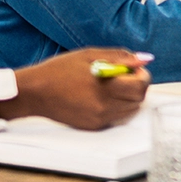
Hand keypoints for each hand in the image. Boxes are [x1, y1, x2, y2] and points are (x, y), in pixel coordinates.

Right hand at [2, 48, 149, 128]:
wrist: (35, 93)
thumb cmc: (59, 70)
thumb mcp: (90, 55)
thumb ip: (120, 57)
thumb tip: (145, 59)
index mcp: (104, 87)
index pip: (140, 86)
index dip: (142, 76)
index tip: (135, 69)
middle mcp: (104, 107)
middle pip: (138, 100)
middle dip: (136, 86)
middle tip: (124, 75)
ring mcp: (99, 119)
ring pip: (129, 110)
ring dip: (127, 97)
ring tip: (110, 85)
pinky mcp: (93, 126)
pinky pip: (115, 117)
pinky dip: (115, 106)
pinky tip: (99, 95)